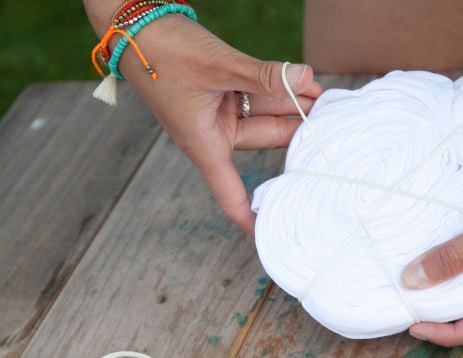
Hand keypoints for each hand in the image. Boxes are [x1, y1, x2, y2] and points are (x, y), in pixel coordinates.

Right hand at [103, 14, 322, 233]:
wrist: (136, 22)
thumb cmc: (164, 52)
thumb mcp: (220, 66)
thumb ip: (265, 75)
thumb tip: (306, 77)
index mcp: (204, 143)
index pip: (231, 195)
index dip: (252, 217)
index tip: (276, 230)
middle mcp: (212, 132)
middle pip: (264, 138)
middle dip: (295, 126)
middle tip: (326, 115)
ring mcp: (217, 110)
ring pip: (263, 112)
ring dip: (290, 102)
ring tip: (319, 93)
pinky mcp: (220, 89)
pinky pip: (255, 93)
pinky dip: (276, 86)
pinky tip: (301, 80)